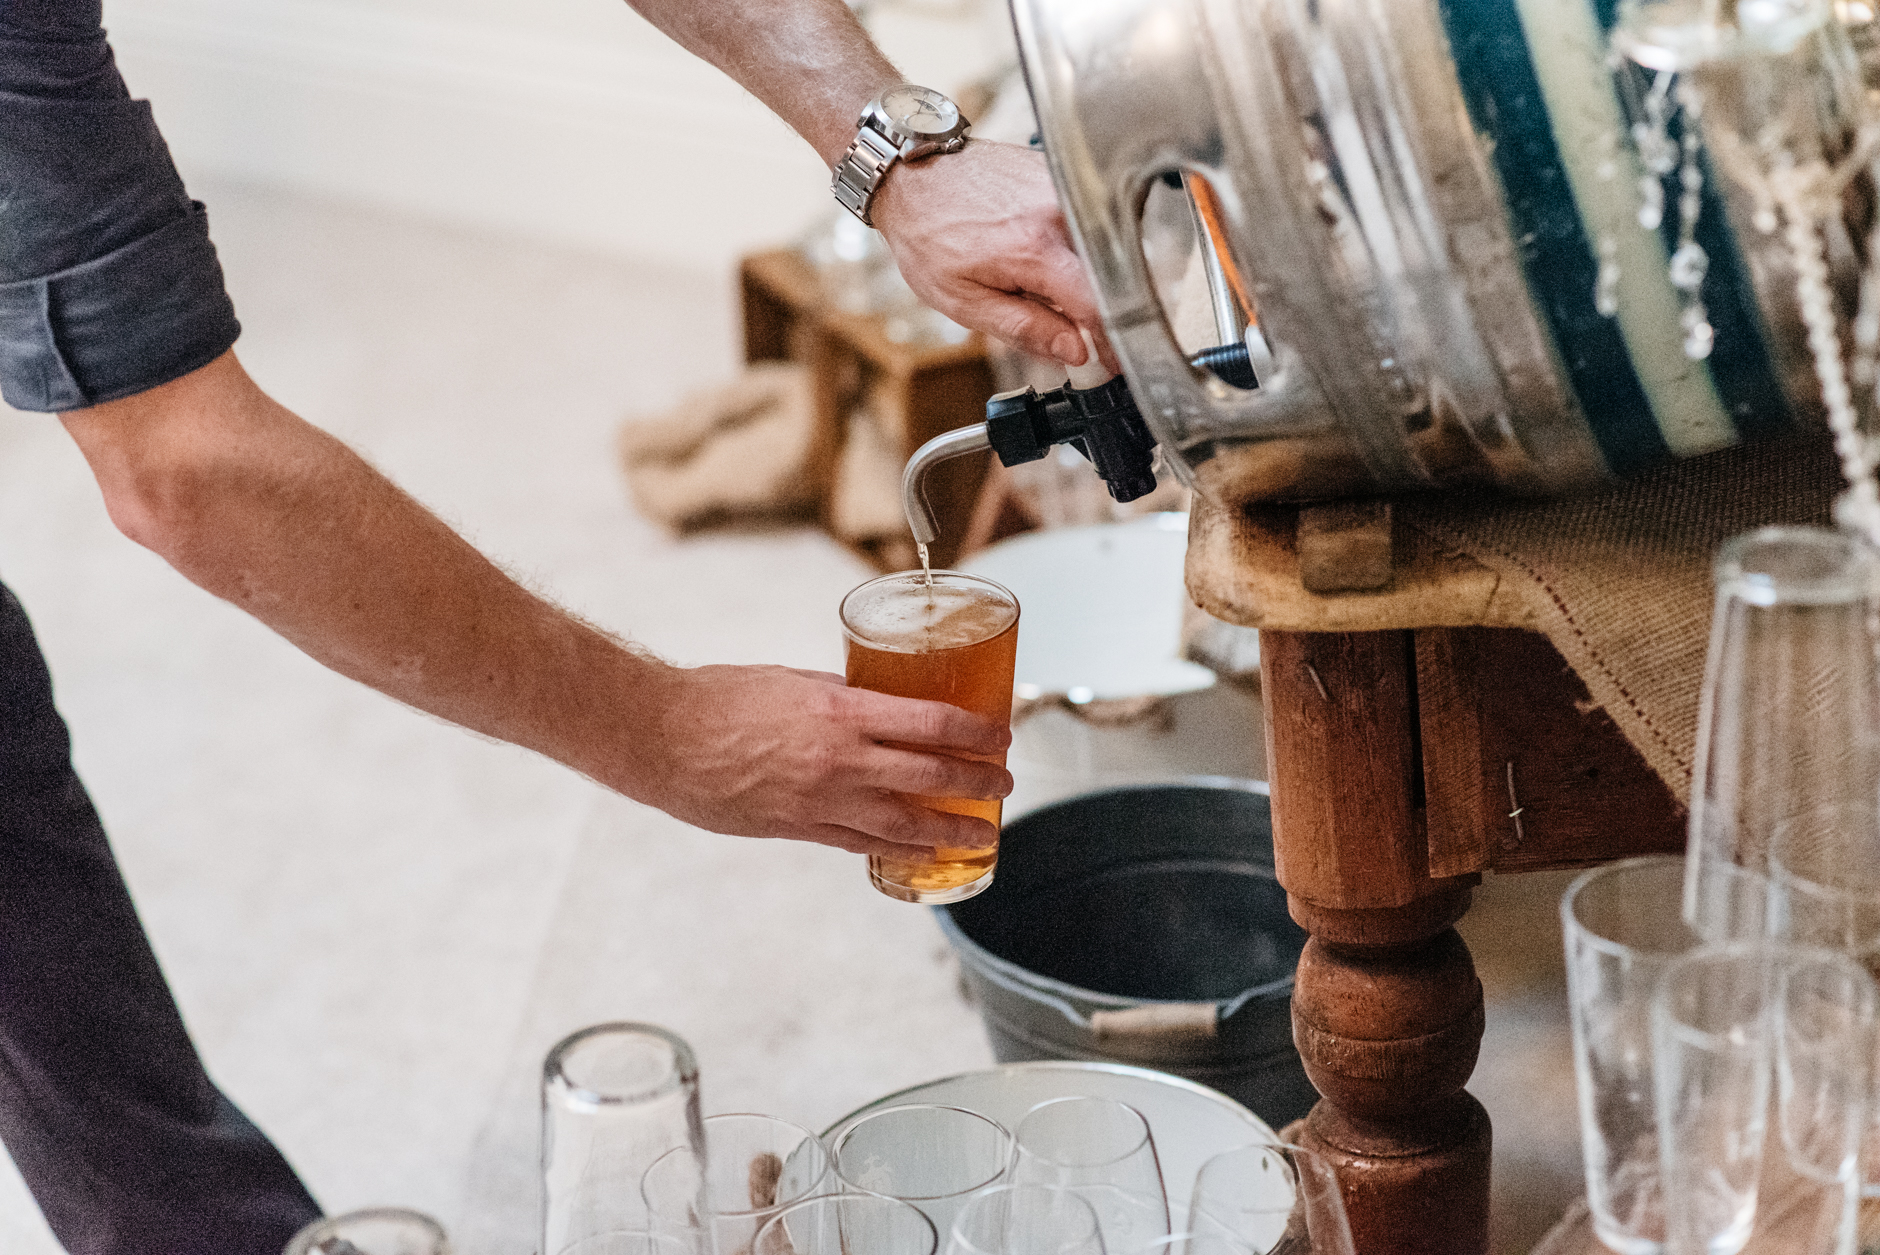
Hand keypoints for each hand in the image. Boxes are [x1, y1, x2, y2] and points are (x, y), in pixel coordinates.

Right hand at [637, 664, 1012, 857]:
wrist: (662, 738)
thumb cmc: (720, 698)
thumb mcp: (795, 679)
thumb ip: (842, 695)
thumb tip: (879, 703)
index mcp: (842, 711)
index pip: (932, 724)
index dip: (976, 733)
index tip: (1000, 735)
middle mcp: (840, 760)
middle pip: (931, 776)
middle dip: (978, 783)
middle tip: (1005, 784)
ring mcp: (821, 801)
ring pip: (904, 822)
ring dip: (950, 829)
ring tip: (981, 833)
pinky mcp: (797, 829)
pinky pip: (861, 844)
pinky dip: (898, 848)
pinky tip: (922, 850)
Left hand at [871, 140, 1117, 370]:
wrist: (912, 177)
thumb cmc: (928, 237)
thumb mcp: (965, 301)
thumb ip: (1025, 327)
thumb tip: (1074, 350)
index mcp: (1034, 249)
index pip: (1099, 306)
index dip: (1111, 340)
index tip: (1114, 362)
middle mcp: (1059, 211)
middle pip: (1107, 277)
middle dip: (1092, 308)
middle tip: (1063, 324)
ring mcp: (1064, 187)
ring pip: (1100, 250)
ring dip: (1080, 276)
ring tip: (1037, 279)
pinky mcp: (1062, 174)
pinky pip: (1086, 222)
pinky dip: (1072, 247)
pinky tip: (1037, 248)